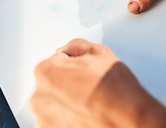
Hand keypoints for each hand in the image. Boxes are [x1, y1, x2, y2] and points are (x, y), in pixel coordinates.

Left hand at [30, 39, 165, 127]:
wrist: (127, 119)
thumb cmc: (114, 90)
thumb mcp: (98, 52)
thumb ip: (75, 46)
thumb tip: (66, 50)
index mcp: (45, 73)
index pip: (57, 62)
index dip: (76, 66)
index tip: (86, 74)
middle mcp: (38, 98)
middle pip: (53, 85)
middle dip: (68, 86)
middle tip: (90, 89)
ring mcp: (44, 120)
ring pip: (55, 106)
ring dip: (68, 105)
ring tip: (90, 105)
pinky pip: (58, 122)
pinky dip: (69, 121)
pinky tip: (86, 117)